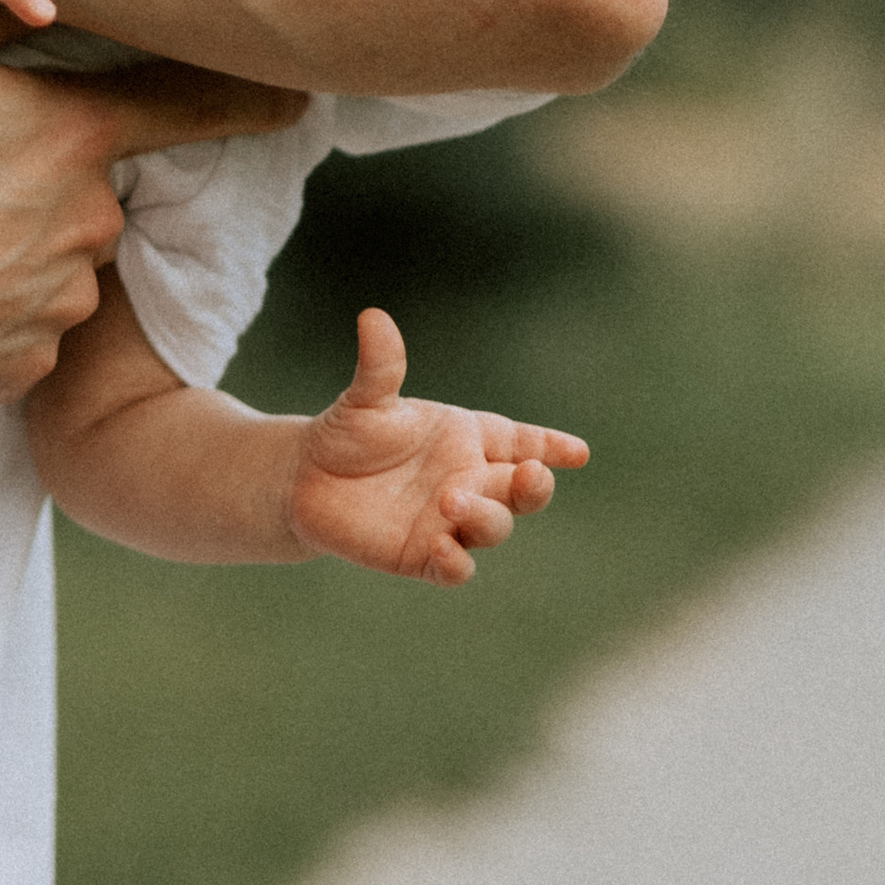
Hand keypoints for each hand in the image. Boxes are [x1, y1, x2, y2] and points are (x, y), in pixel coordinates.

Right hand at [0, 39, 309, 408]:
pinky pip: (29, 329)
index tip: (299, 100)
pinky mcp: (33, 364)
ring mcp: (64, 300)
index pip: (190, 108)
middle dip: (44, 192)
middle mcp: (87, 221)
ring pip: (62, 266)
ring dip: (16, 256)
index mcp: (70, 137)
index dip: (252, 100)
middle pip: (94, 197)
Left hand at [289, 308, 587, 582]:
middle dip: (535, 485)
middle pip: (522, 489)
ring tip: (452, 500)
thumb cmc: (349, 433)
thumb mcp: (366, 399)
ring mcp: (452, 521)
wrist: (306, 479)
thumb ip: (380, 366)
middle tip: (531, 473)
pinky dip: (455, 562)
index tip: (578, 452)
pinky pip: (453, 568)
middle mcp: (471, 481)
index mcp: (469, 438)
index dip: (552, 446)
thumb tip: (372, 317)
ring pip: (493, 527)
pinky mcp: (423, 555)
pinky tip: (442, 548)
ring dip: (486, 516)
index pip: (522, 441)